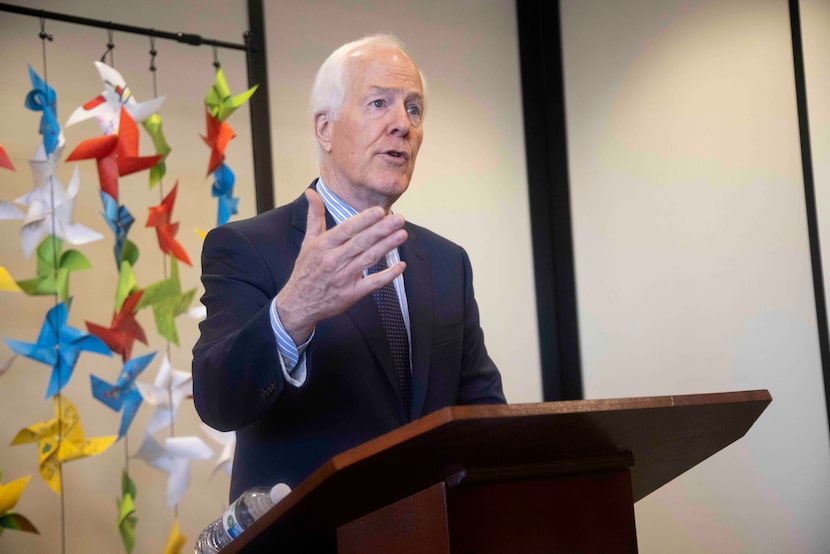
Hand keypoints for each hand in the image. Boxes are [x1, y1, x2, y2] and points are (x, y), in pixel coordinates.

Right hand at [275, 189, 407, 343]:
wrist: (299, 304)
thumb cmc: (306, 269)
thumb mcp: (308, 241)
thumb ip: (314, 216)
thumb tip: (310, 192)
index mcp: (323, 246)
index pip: (346, 230)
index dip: (364, 220)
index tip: (380, 211)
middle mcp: (334, 260)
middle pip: (361, 243)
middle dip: (381, 230)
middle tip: (399, 219)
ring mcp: (344, 278)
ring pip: (369, 259)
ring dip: (387, 247)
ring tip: (402, 235)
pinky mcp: (352, 294)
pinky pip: (373, 283)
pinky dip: (388, 275)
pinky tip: (401, 266)